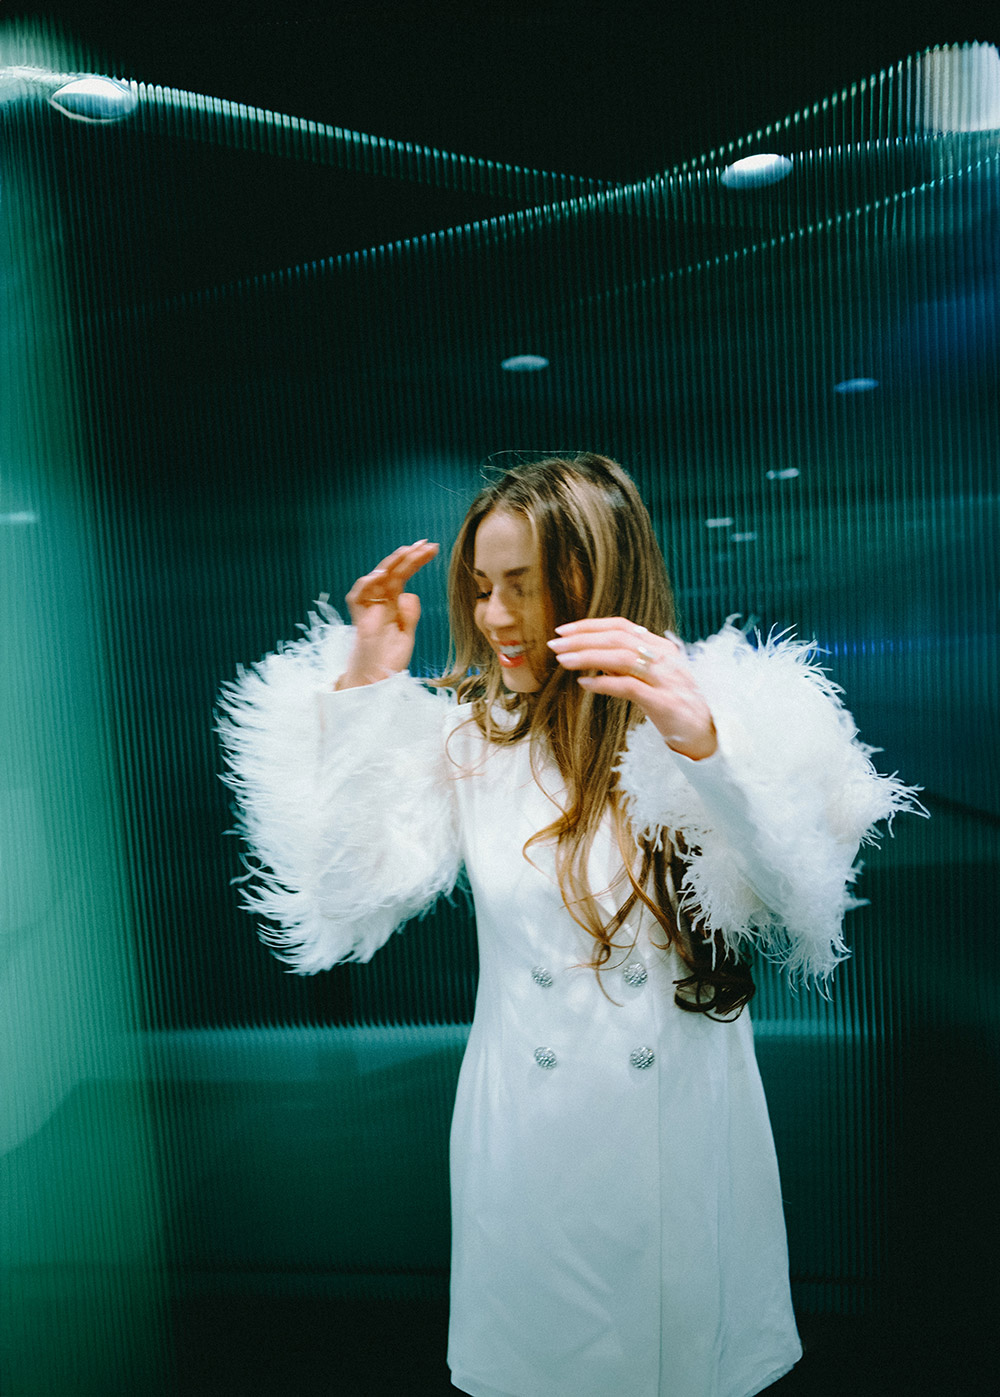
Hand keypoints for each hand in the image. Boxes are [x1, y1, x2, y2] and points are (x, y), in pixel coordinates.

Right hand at [335, 540, 438, 688]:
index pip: (403, 576)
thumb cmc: (388, 661)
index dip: (415, 561)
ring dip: (390, 564)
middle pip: (392, 573)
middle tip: (426, 544)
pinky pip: (357, 598)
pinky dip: (366, 585)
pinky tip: (380, 575)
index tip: (432, 549)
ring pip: (375, 580)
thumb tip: (410, 594)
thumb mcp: (406, 636)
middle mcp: (379, 604)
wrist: (375, 684)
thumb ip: (409, 616)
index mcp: (392, 605)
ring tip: (407, 552)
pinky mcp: (361, 623)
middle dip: (408, 556)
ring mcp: (369, 612)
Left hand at [547, 618, 717, 759]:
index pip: (622, 626)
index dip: (591, 625)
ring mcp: (667, 680)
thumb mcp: (652, 679)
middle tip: (554, 644)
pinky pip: (630, 687)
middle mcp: (665, 659)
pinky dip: (604, 684)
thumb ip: (628, 666)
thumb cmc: (676, 705)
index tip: (564, 630)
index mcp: (662, 648)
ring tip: (563, 661)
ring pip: (623, 658)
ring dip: (588, 657)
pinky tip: (585, 684)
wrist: (709, 733)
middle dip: (583, 639)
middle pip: (619, 639)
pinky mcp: (665, 703)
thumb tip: (595, 658)